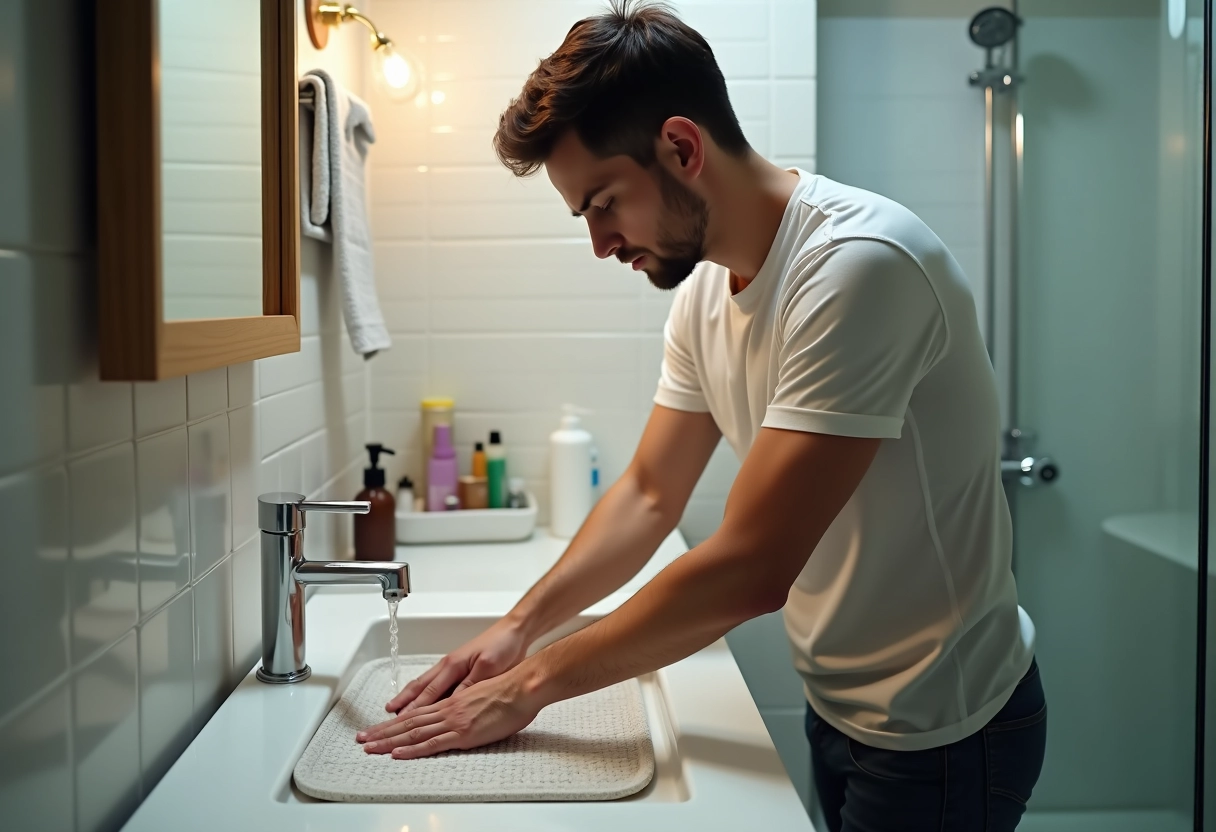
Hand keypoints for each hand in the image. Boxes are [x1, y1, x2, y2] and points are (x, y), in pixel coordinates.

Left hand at [357, 667, 543, 758]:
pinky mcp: (463, 732)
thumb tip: (468, 715)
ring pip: (413, 732)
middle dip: (383, 731)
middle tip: (362, 740)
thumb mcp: (485, 694)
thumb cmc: (511, 688)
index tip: (379, 728)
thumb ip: (471, 705)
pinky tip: (397, 754)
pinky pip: (432, 743)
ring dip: (388, 740)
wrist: (523, 685)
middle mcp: (448, 708)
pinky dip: (412, 749)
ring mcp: (454, 720)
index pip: (417, 712)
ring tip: (369, 747)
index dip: (396, 721)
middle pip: (408, 722)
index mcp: (453, 700)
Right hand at [384, 617, 530, 713]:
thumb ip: (469, 685)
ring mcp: (452, 666)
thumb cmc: (503, 647)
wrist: (515, 631)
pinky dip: (422, 693)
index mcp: (453, 665)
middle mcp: (448, 666)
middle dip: (402, 703)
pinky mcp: (460, 668)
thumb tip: (451, 703)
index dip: (413, 708)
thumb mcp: (488, 668)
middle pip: (419, 688)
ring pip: (424, 684)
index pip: (429, 692)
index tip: (398, 721)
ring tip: (393, 709)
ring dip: (408, 698)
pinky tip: (419, 700)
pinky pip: (435, 683)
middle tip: (387, 716)